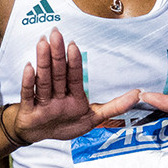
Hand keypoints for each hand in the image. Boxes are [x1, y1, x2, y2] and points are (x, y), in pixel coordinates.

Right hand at [9, 28, 139, 142]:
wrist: (38, 134)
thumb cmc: (65, 123)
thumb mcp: (93, 118)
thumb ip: (114, 107)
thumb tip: (138, 94)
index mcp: (73, 96)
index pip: (74, 77)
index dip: (74, 61)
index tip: (73, 44)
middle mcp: (58, 95)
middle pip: (58, 74)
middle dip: (57, 54)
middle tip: (56, 33)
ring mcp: (43, 102)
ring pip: (44, 80)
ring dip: (43, 62)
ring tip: (43, 42)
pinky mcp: (30, 111)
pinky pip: (29, 95)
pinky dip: (28, 82)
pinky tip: (29, 66)